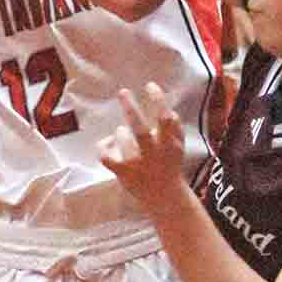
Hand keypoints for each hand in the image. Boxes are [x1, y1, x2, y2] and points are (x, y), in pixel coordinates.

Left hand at [98, 83, 187, 212]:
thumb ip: (175, 127)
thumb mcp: (178, 145)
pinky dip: (103, 146)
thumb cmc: (169, 163)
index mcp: (168, 144)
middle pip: (139, 129)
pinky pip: (105, 155)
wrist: (164, 196)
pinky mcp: (122, 173)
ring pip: (121, 136)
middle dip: (130, 108)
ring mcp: (136, 164)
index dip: (158, 100)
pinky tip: (107, 144)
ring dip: (121, 132)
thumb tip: (167, 109)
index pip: (165, 119)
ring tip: (127, 138)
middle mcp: (152, 154)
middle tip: (123, 92)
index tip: (150, 85)